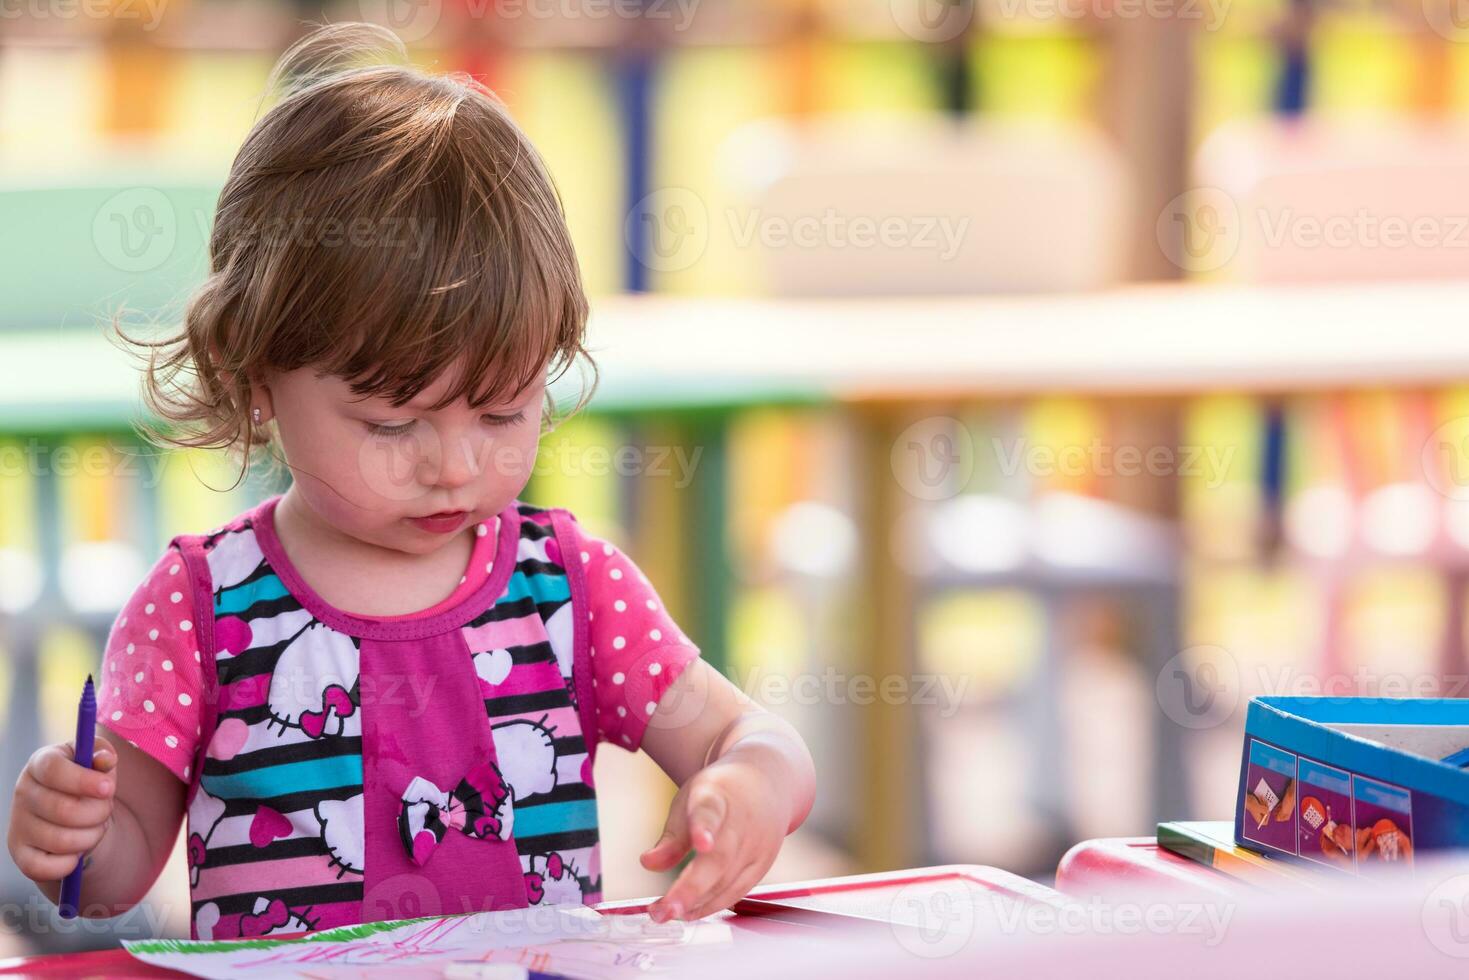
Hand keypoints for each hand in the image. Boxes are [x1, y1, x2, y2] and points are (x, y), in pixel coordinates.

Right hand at [8, 736, 117, 885]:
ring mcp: (18, 824)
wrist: (71, 813)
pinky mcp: (19, 853)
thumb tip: (106, 760)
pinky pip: (45, 868)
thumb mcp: (96, 763)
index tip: (109, 788)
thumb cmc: (87, 783)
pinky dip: (70, 863)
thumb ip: (103, 755)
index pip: (53, 770)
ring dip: (90, 837)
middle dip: (98, 813)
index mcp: (41, 763)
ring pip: (61, 841)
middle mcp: (23, 792)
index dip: (83, 781)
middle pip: (64, 810)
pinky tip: (77, 851)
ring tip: (94, 827)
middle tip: (106, 810)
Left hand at [639, 753, 787, 922]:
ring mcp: (758, 845)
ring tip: (665, 913)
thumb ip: (671, 837)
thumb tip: (648, 863)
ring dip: (696, 903)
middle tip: (663, 911)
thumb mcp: (690, 802)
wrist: (767, 782)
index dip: (704, 829)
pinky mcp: (764, 864)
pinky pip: (737, 891)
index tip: (701, 844)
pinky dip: (712, 905)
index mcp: (718, 796)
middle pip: (720, 859)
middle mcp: (743, 822)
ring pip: (728, 881)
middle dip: (691, 888)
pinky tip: (689, 912)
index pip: (711, 812)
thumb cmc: (721, 794)